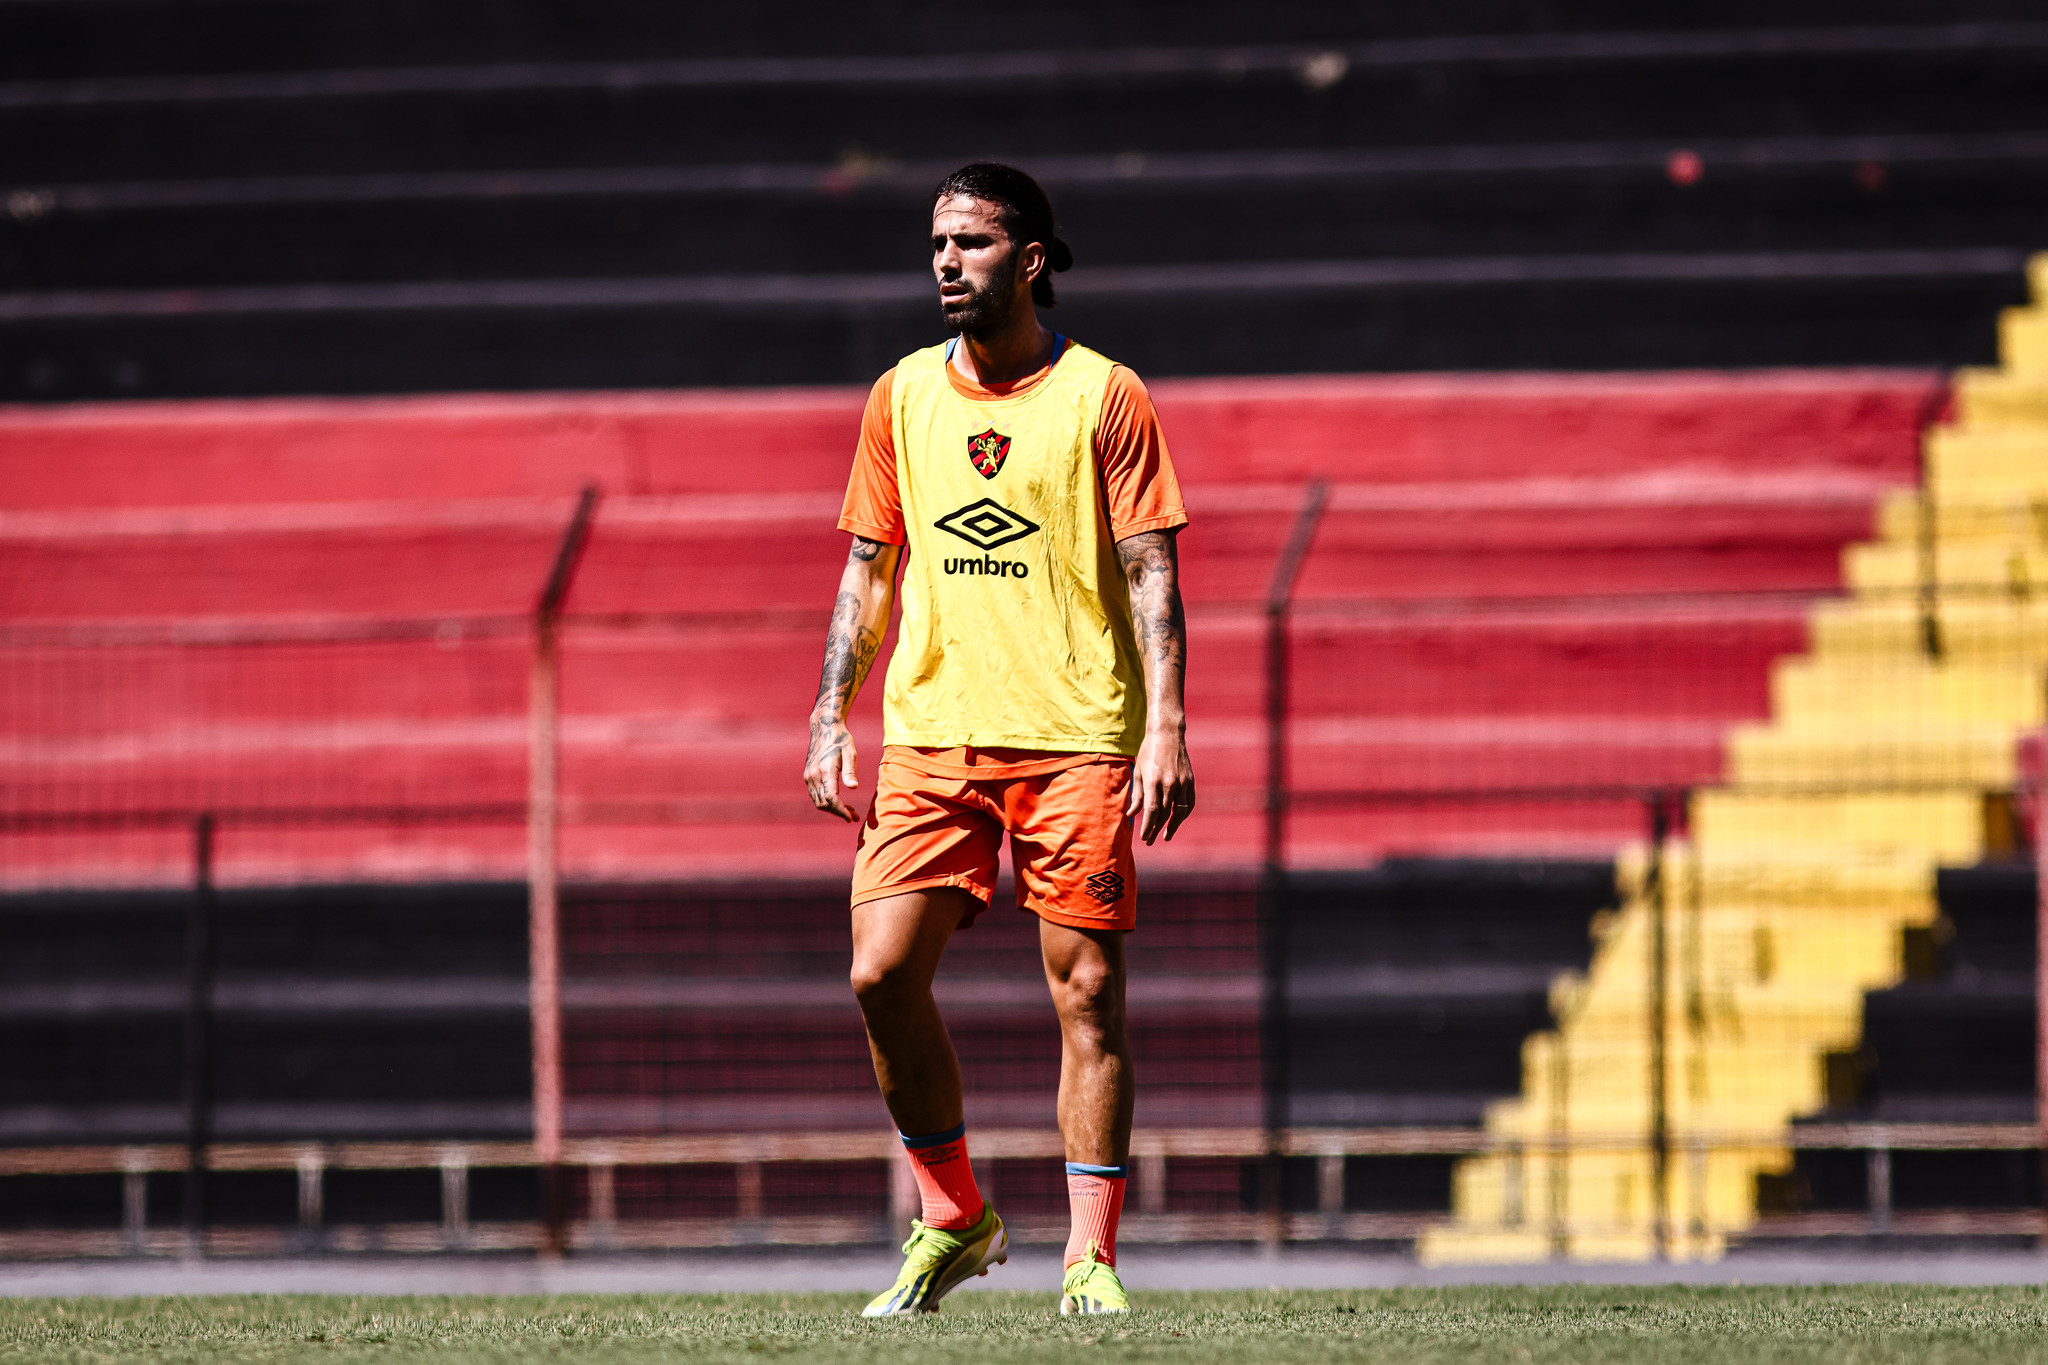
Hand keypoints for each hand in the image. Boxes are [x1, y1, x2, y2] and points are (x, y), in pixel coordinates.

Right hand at [805, 715, 860, 821]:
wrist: (824, 728)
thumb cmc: (841, 740)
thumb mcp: (850, 753)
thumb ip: (850, 771)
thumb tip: (854, 788)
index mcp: (825, 770)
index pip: (831, 798)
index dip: (841, 810)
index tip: (851, 818)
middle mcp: (813, 775)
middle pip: (824, 803)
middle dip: (839, 812)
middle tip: (854, 816)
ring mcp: (808, 776)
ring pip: (818, 801)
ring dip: (833, 809)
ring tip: (849, 810)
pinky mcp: (807, 776)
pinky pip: (815, 795)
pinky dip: (826, 802)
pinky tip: (839, 801)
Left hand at [1127, 729, 1194, 844]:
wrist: (1167, 734)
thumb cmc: (1148, 752)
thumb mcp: (1138, 772)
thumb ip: (1137, 795)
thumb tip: (1131, 815)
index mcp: (1154, 781)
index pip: (1152, 811)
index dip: (1148, 827)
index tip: (1144, 837)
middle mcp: (1170, 783)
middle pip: (1164, 814)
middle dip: (1156, 829)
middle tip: (1149, 840)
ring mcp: (1183, 782)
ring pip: (1179, 811)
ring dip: (1172, 826)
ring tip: (1165, 836)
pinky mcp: (1190, 781)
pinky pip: (1189, 803)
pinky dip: (1183, 814)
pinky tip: (1177, 820)